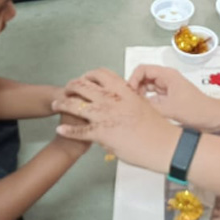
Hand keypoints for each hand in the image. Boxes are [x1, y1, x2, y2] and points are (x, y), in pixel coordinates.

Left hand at [54, 69, 179, 170]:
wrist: (163, 145)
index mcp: (123, 90)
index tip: (84, 78)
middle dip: (71, 86)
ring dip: (63, 103)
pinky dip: (68, 129)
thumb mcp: (142, 106)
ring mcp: (105, 115)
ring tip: (56, 105)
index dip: (89, 75)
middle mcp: (111, 99)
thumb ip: (127, 103)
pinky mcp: (102, 133)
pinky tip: (61, 129)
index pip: (100, 74)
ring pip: (75, 104)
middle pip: (83, 85)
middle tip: (67, 90)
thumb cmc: (157, 128)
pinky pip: (79, 130)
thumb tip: (118, 107)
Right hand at [129, 64, 219, 128]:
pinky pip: (152, 96)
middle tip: (130, 102)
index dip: (133, 79)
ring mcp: (167, 88)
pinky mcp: (168, 98)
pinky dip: (146, 102)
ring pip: (146, 88)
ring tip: (135, 108)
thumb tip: (132, 106)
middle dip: (134, 88)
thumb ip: (149, 106)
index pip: (142, 69)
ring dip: (140, 96)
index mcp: (167, 75)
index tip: (130, 93)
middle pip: (142, 77)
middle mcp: (166, 79)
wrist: (214, 117)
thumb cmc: (196, 110)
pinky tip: (143, 111)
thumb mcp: (170, 109)